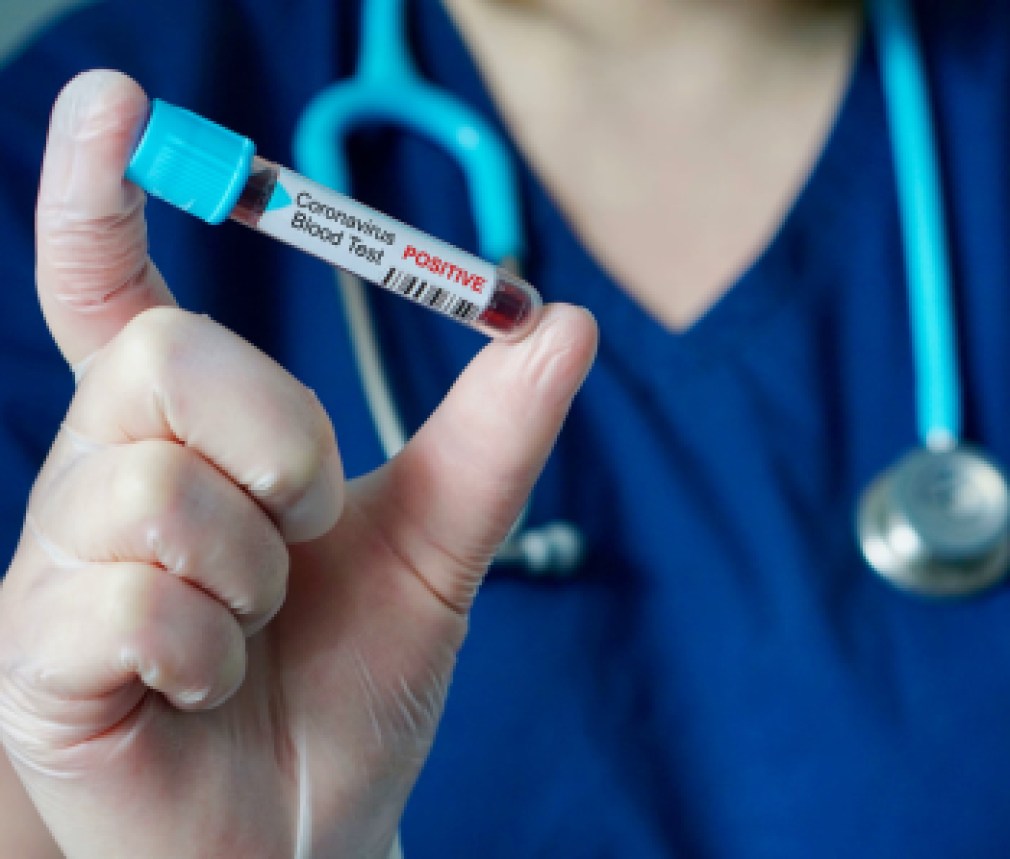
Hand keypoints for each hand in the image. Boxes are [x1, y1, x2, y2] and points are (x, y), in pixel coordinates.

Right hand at [0, 70, 596, 857]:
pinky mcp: (39, 658)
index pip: (112, 292)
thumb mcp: (439, 548)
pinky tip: (207, 687)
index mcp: (184, 437)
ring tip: (258, 630)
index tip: (114, 101)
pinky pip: (133, 604)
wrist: (315, 824)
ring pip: (155, 491)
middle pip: (166, 360)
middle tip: (307, 524)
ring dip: (255, 571)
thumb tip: (562, 319)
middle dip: (280, 446)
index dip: (101, 194)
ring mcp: (59, 567)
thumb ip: (490, 436)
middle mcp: (103, 476)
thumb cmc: (356, 685)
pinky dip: (211, 653)